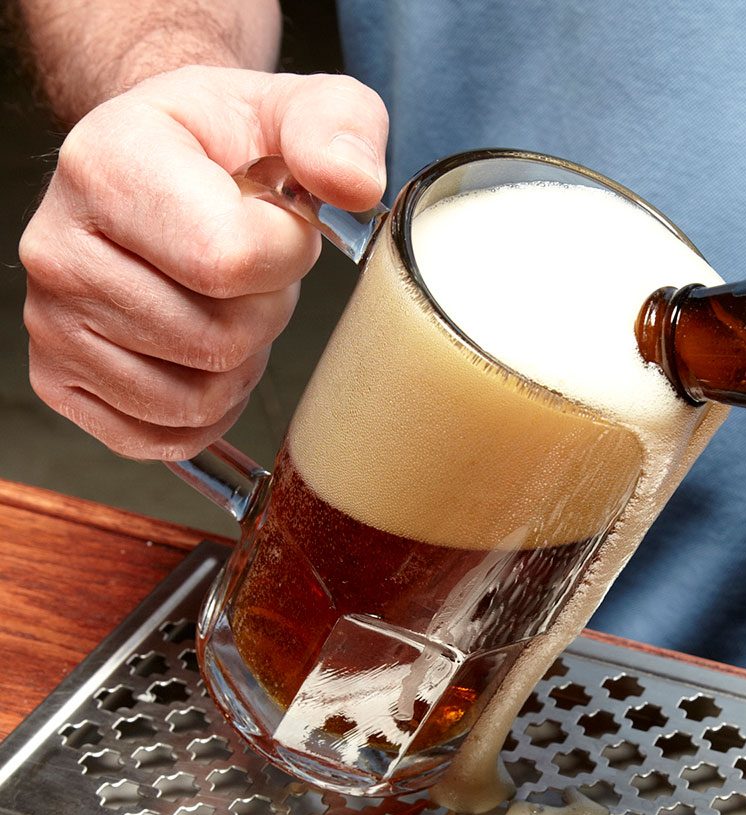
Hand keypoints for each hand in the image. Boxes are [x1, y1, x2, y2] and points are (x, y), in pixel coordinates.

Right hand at [19, 65, 387, 459]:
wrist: (161, 166)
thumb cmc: (227, 146)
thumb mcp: (296, 108)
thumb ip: (340, 128)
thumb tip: (354, 183)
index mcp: (107, 165)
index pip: (229, 259)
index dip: (285, 255)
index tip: (278, 223)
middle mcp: (59, 247)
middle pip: (218, 340)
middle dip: (263, 313)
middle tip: (248, 270)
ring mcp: (52, 322)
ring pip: (195, 399)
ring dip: (237, 365)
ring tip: (221, 304)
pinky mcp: (60, 381)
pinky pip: (165, 437)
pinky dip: (205, 412)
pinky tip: (201, 355)